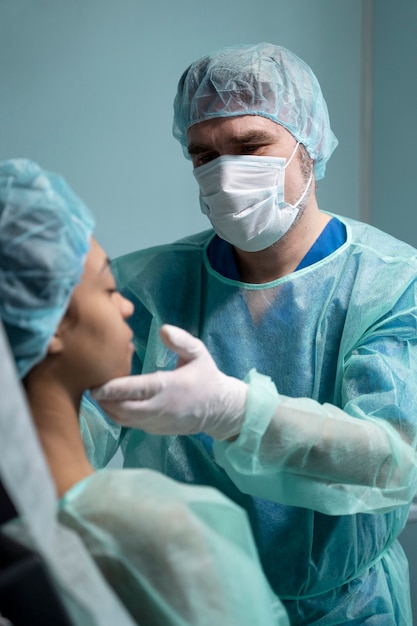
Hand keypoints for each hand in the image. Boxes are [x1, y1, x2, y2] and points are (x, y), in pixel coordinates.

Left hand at [91, 324, 247, 439]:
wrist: (219, 409)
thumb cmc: (206, 377)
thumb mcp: (199, 353)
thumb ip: (181, 341)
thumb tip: (163, 329)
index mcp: (170, 387)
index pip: (136, 390)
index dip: (114, 389)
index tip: (96, 385)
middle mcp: (162, 408)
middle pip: (124, 409)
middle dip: (104, 401)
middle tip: (90, 387)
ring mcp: (158, 422)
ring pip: (124, 420)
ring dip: (109, 409)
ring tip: (98, 394)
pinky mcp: (156, 430)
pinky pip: (131, 425)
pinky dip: (118, 415)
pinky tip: (111, 403)